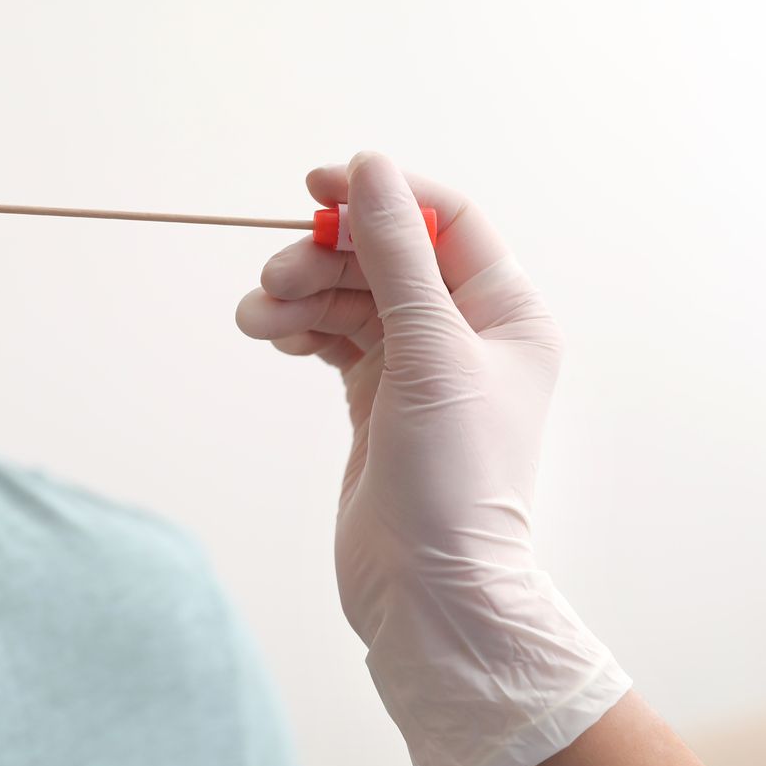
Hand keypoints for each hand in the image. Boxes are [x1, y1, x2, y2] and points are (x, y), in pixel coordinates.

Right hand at [237, 152, 629, 765]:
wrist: (431, 595)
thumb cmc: (454, 481)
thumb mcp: (427, 353)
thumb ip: (396, 255)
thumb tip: (369, 169)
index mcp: (507, 314)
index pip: (446, 221)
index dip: (383, 196)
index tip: (315, 187)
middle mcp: (469, 335)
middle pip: (387, 258)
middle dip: (325, 258)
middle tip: (272, 278)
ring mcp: (421, 370)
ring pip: (352, 298)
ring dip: (301, 296)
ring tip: (258, 318)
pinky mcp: (379, 403)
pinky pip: (335, 339)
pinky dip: (301, 329)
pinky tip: (271, 336)